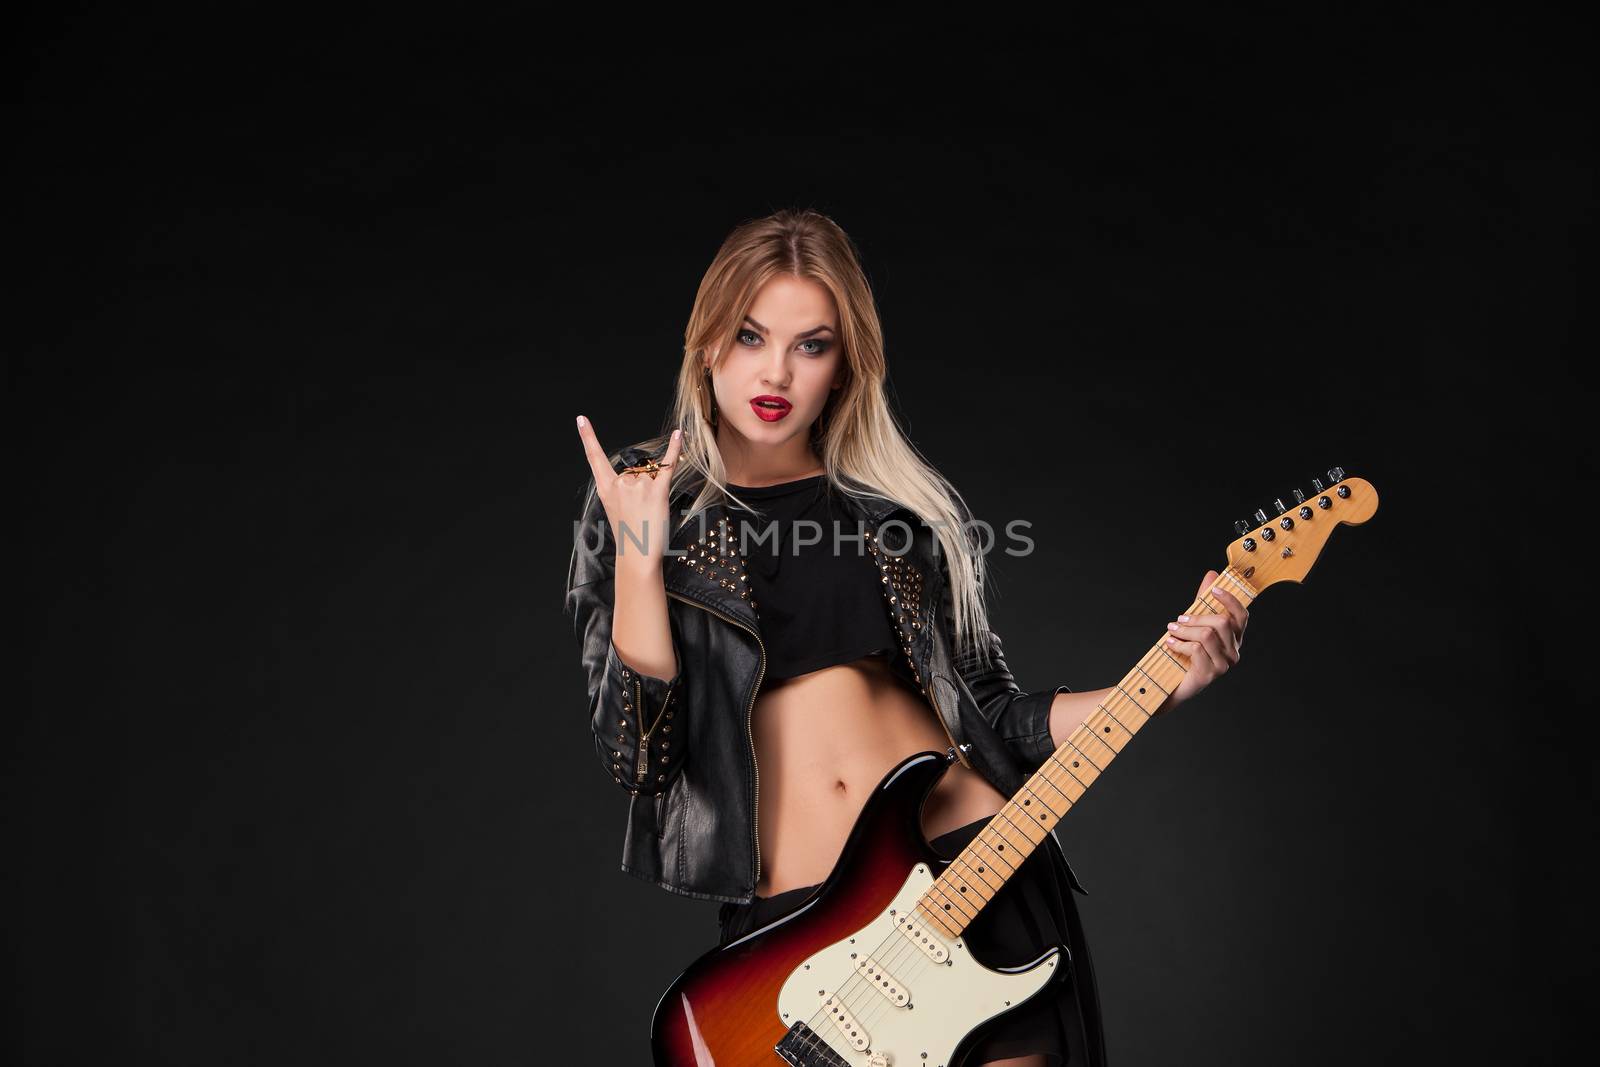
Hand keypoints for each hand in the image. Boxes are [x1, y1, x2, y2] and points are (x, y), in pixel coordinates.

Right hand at [576, 416, 683, 569]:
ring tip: (650, 512)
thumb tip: (642, 474)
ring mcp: (638, 485)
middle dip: (642, 487)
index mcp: (605, 488)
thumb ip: (622, 489)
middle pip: (636, 471)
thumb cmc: (629, 535)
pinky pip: (668, 466)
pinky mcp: (657, 490)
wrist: (637, 556)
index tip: (582, 419)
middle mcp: (620, 483)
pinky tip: (680, 434)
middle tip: (640, 512)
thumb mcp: (615, 509)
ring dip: (655, 489)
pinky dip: (676, 450)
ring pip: (651, 475)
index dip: (588, 437)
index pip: (594, 458)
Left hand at [1159, 569, 1247, 712]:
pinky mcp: (1210, 674)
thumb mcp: (1195, 624)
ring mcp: (1224, 665)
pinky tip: (1170, 643)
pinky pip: (1196, 649)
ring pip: (1207, 635)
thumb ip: (1203, 602)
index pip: (1241, 616)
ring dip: (1184, 630)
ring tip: (1172, 631)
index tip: (1213, 590)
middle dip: (1196, 617)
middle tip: (1178, 619)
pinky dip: (1178, 644)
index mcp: (1234, 639)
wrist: (1172, 685)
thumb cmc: (1186, 652)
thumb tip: (1211, 574)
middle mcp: (1234, 652)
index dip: (1230, 600)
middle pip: (1221, 623)